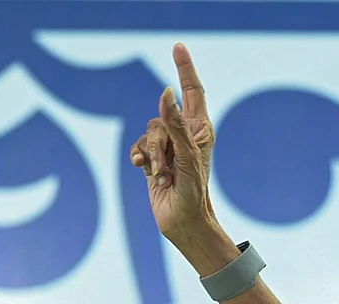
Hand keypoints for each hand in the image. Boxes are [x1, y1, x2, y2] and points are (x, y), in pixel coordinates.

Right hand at [129, 43, 217, 243]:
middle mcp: (184, 134)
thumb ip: (175, 124)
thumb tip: (167, 93)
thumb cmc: (193, 191)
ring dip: (153, 157)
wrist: (182, 222)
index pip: (192, 92)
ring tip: (163, 176)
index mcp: (201, 130)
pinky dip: (141, 160)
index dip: (184, 69)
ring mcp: (168, 146)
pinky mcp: (152, 159)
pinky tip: (149, 174)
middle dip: (160, 143)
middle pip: (161, 117)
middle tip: (169, 167)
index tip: (177, 46)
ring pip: (147, 132)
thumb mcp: (186, 156)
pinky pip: (137, 147)